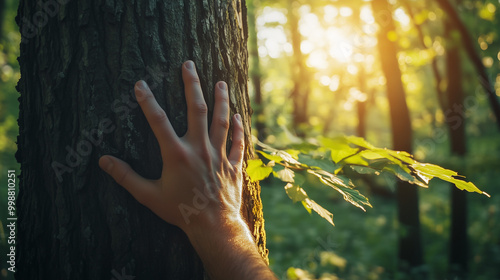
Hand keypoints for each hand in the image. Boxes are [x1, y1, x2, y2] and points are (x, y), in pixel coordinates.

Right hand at [98, 60, 244, 232]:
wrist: (213, 226)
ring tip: (221, 82)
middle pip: (196, 110)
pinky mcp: (232, 164)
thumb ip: (126, 177)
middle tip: (189, 64)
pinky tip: (240, 115)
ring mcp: (218, 155)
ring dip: (221, 100)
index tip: (139, 84)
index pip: (158, 121)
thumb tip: (103, 161)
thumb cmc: (180, 211)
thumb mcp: (149, 196)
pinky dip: (239, 128)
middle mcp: (199, 149)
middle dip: (192, 84)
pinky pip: (238, 141)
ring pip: (221, 120)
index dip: (147, 101)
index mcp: (176, 154)